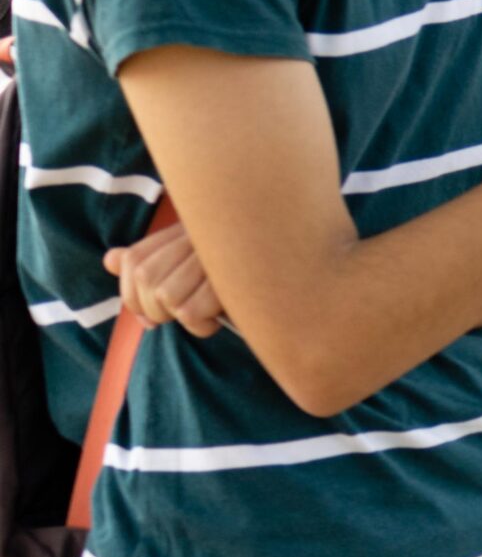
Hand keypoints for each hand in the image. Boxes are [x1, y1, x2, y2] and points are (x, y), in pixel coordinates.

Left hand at [104, 221, 223, 337]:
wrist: (294, 280)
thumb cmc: (232, 276)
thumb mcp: (188, 263)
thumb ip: (149, 259)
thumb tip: (111, 260)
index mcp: (183, 230)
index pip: (134, 260)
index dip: (133, 294)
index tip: (150, 314)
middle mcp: (195, 236)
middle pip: (146, 278)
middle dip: (157, 309)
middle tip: (185, 312)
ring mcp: (212, 255)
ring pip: (165, 297)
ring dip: (183, 316)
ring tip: (206, 313)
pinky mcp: (229, 280)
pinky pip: (190, 314)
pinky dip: (201, 326)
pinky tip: (218, 318)